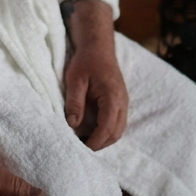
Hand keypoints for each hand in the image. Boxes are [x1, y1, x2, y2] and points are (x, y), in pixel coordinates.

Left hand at [63, 0, 128, 150]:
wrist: (98, 46)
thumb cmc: (86, 61)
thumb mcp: (75, 79)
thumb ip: (74, 102)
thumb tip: (72, 124)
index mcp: (112, 97)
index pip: (107, 128)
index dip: (95, 142)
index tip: (81, 149)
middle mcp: (122, 102)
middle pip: (116, 133)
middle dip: (100, 144)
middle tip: (81, 149)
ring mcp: (123, 102)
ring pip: (118, 129)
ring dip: (104, 139)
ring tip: (85, 142)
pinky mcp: (119, 101)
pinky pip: (117, 122)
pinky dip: (106, 131)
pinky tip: (91, 131)